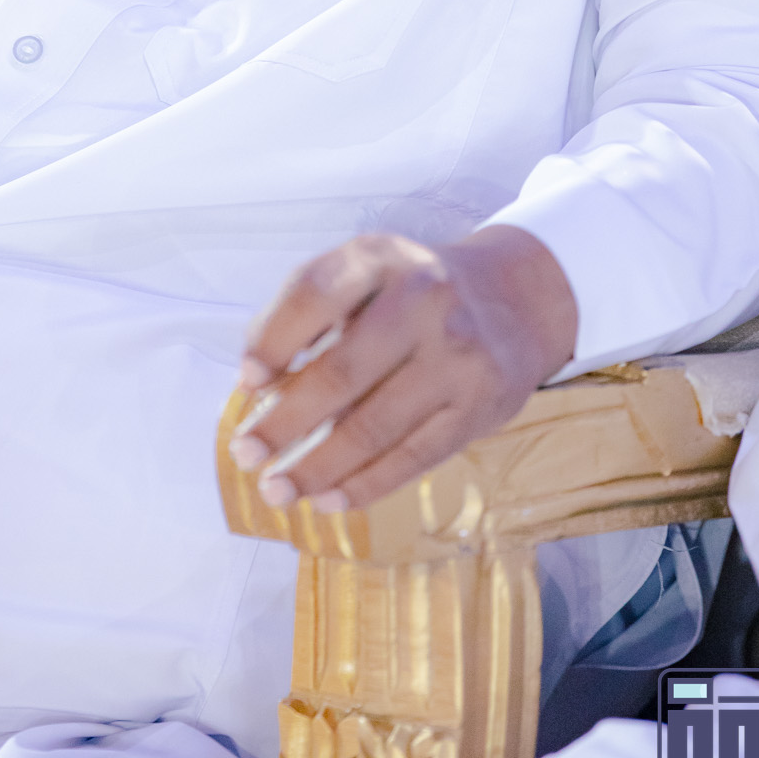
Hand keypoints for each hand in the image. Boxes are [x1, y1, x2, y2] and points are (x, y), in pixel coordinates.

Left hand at [227, 226, 576, 511]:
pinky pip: (413, 457)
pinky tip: (329, 499)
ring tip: (277, 490)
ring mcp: (457, 356)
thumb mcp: (364, 273)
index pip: (315, 293)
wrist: (513, 299)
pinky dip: (365, 484)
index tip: (246, 381)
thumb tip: (256, 383)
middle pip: (342, 372)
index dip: (274, 339)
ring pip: (375, 426)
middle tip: (245, 453)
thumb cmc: (410, 292)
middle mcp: (424, 300)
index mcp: (381, 258)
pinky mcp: (480, 406)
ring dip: (317, 467)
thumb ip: (308, 313)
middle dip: (285, 422)